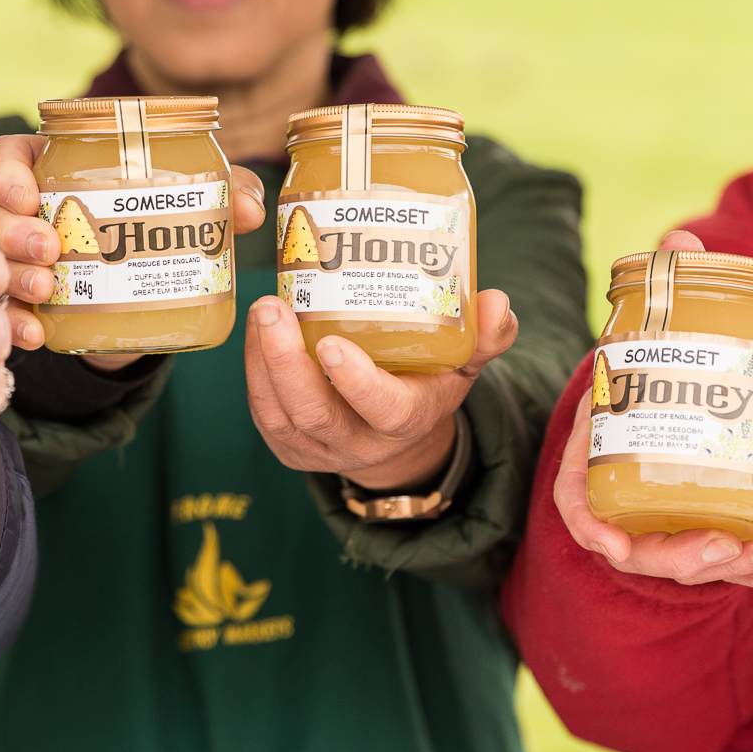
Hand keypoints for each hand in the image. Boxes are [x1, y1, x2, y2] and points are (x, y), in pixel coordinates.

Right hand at [0, 132, 265, 368]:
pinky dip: (19, 323)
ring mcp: (25, 263)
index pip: (6, 156)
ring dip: (16, 275)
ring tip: (47, 288)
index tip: (26, 194)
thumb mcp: (197, 201)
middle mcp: (29, 215)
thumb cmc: (166, 224)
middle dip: (15, 231)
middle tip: (49, 248)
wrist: (153, 294)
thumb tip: (247, 209)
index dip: (4, 171)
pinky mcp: (34, 307)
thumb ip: (227, 192)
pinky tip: (35, 334)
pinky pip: (10, 313)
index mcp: (58, 172)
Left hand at [244, 287, 515, 489]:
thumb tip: (499, 302)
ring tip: (262, 308)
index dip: (356, 381)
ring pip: (279, 414)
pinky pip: (263, 411)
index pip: (382, 409)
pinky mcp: (287, 445)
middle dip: (286, 362)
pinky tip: (255, 329)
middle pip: (314, 413)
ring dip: (262, 361)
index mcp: (405, 421)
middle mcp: (358, 443)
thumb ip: (485, 335)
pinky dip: (253, 369)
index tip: (330, 343)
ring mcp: (317, 449)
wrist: (396, 436)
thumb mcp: (463, 363)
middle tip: (273, 306)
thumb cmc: (428, 383)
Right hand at [549, 229, 752, 587]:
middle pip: (645, 550)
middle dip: (686, 559)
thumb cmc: (646, 382)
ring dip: (733, 569)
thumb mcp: (642, 343)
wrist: (664, 408)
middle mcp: (627, 505)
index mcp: (595, 465)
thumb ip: (659, 296)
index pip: (581, 509)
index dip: (596, 531)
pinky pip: (729, 566)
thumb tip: (683, 240)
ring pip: (692, 564)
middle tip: (730, 546)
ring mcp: (668, 526)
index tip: (615, 545)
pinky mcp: (708, 536)